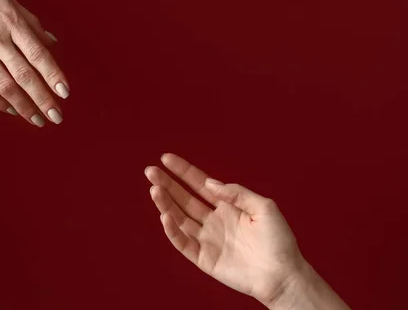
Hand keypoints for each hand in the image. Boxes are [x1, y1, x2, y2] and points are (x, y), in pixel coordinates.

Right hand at [0, 0, 68, 126]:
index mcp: (12, 22)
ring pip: (5, 86)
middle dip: (42, 99)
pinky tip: (12, 110)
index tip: (64, 93)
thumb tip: (52, 44)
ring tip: (37, 120)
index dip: (53, 75)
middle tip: (56, 117)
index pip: (38, 54)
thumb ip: (32, 24)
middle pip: (24, 76)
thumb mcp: (9, 3)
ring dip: (23, 107)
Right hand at [145, 153, 305, 304]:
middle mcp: (213, 220)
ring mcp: (207, 239)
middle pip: (183, 198)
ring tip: (154, 189)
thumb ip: (237, 193)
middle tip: (150, 171)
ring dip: (165, 203)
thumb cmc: (279, 241)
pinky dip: (172, 231)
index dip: (183, 171)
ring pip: (179, 218)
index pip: (199, 184)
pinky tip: (165, 216)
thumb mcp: (264, 207)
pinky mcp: (204, 258)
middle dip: (167, 184)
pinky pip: (183, 243)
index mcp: (227, 205)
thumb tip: (210, 184)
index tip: (166, 158)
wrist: (283, 276)